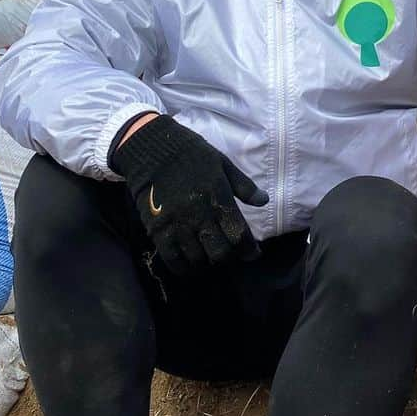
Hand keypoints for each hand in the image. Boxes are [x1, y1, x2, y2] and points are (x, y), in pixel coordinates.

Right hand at [112, 113, 268, 272]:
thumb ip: (243, 185)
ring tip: (210, 255)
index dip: (249, 249)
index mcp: (218, 197)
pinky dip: (185, 268)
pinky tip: (191, 264)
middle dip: (230, 257)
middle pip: (220, 252)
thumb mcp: (223, 163)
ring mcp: (177, 225)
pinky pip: (173, 260)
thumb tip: (264, 201)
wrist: (152, 148)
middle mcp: (198, 215)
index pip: (239, 234)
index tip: (254, 253)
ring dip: (208, 261)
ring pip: (199, 259)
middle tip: (231, 252)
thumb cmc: (192, 154)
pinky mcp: (157, 230)